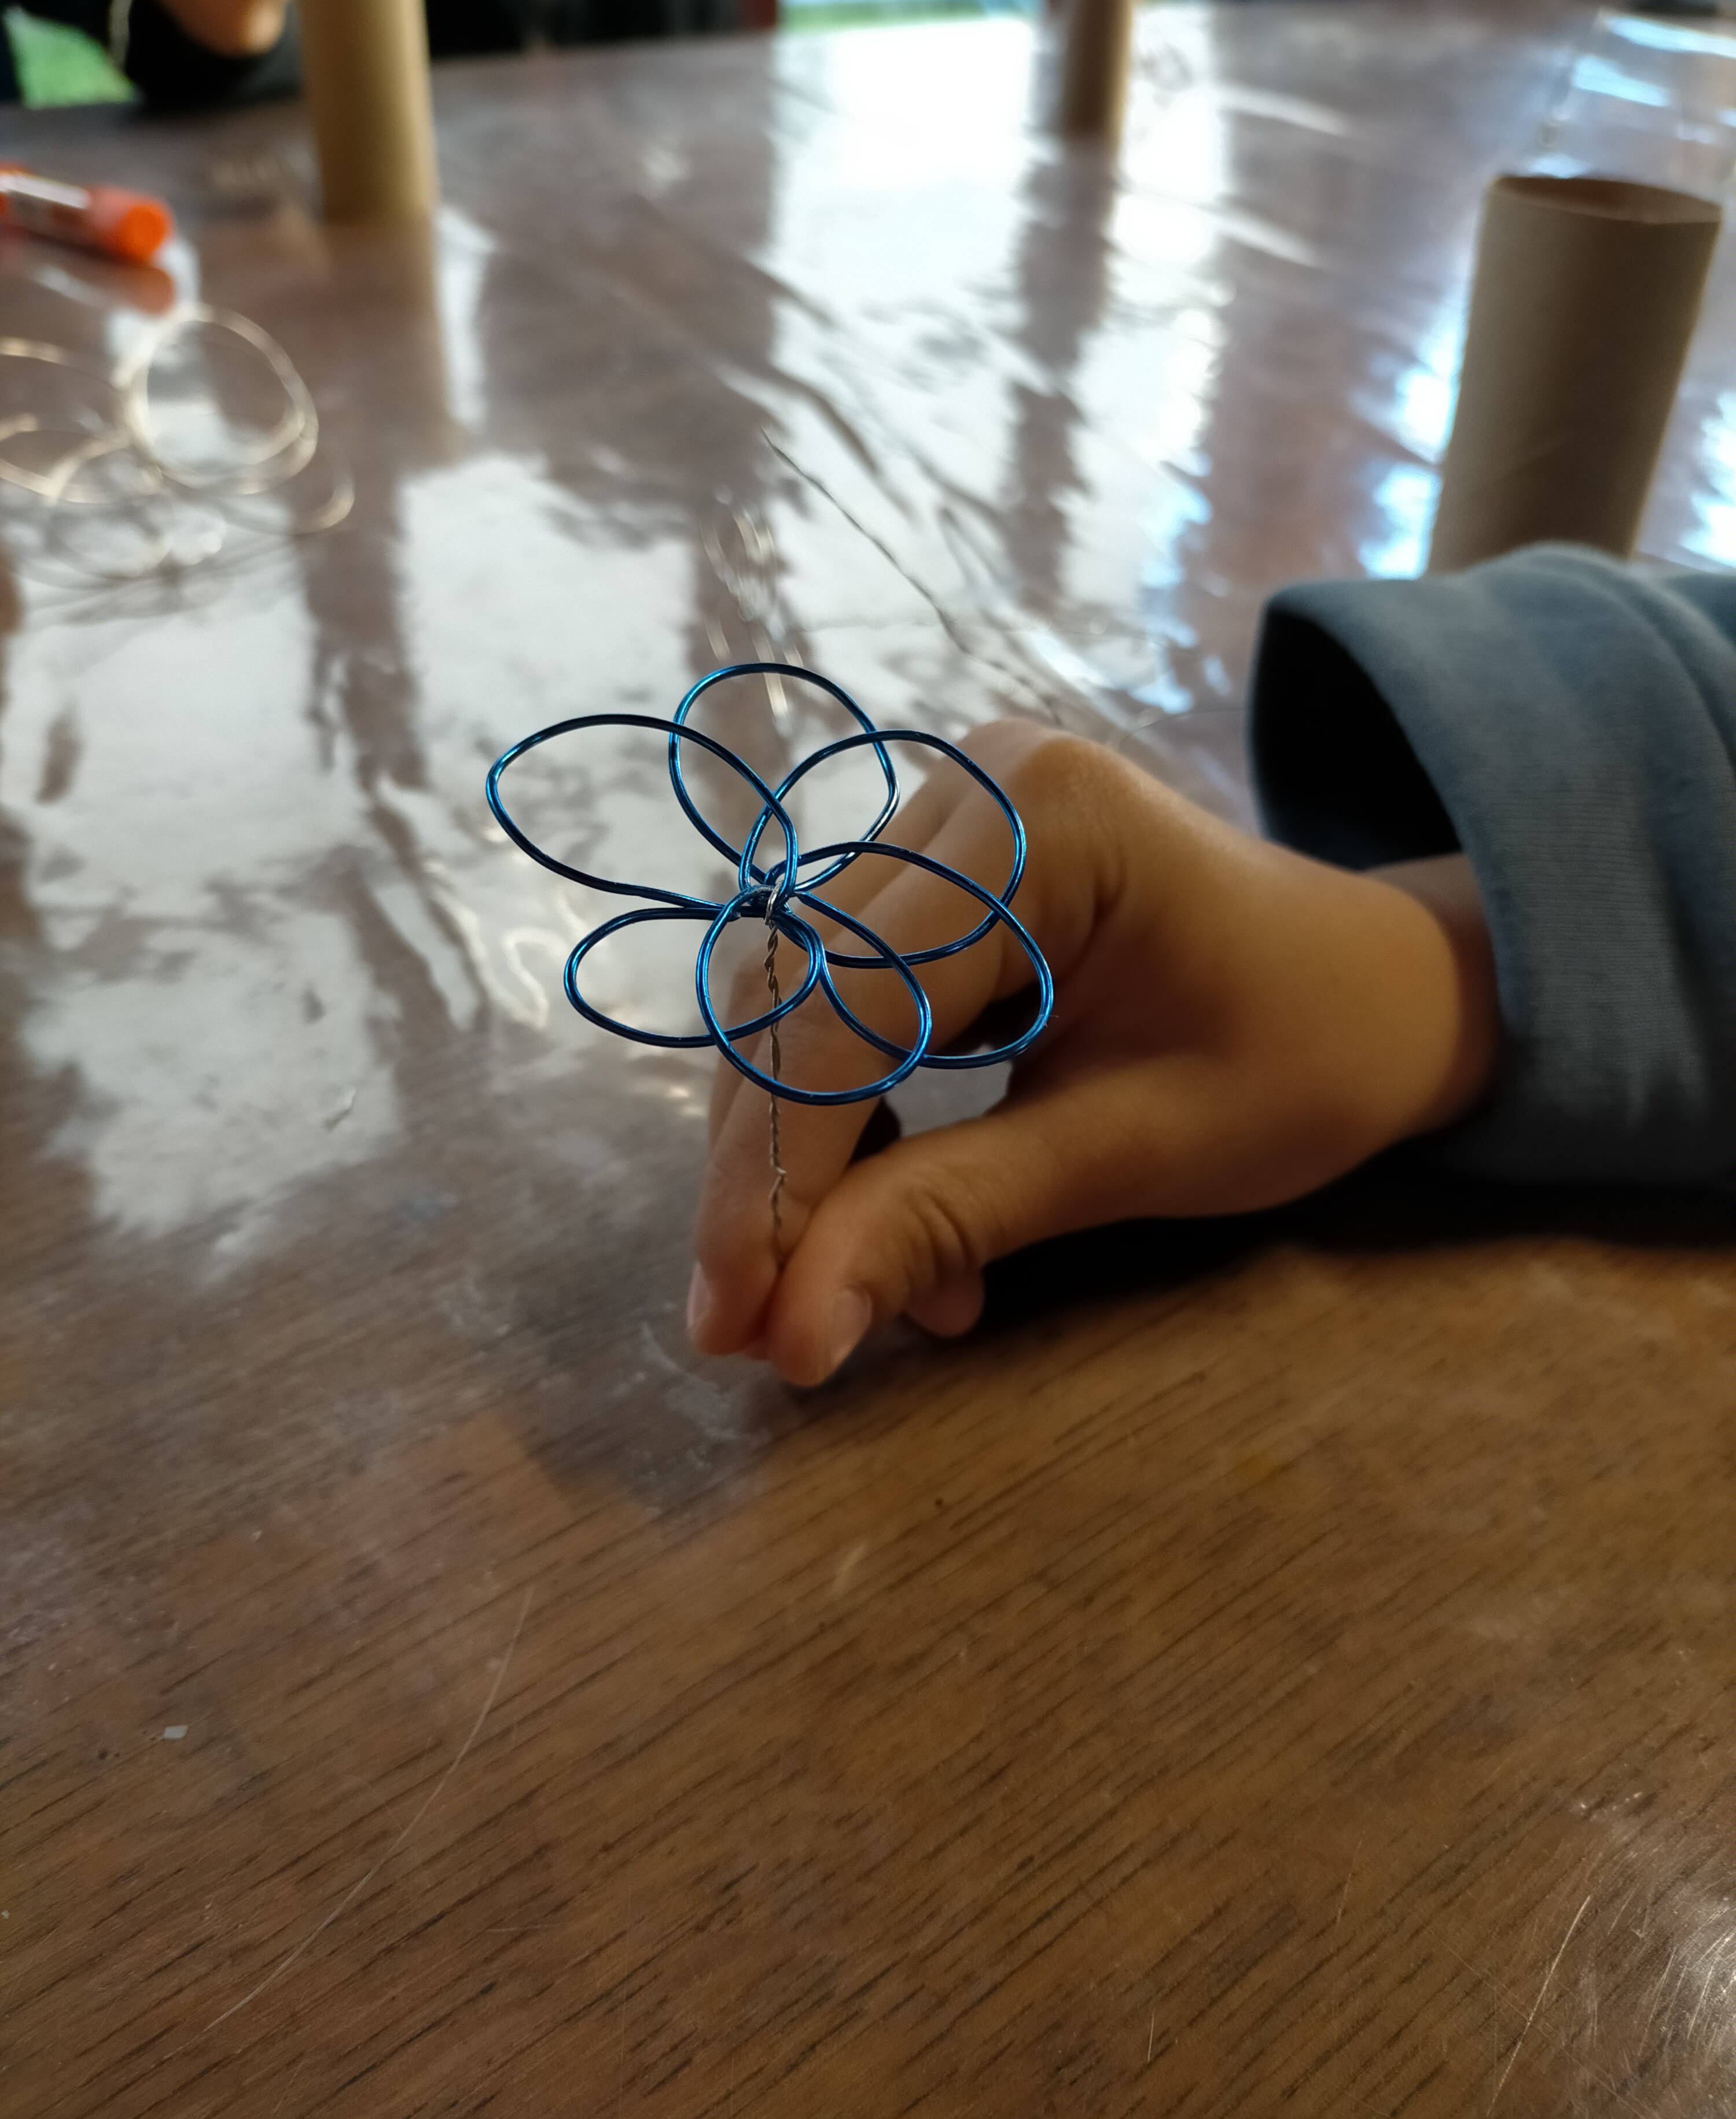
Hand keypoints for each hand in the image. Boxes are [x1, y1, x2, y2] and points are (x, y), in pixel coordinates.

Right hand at [688, 723, 1498, 1385]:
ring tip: (843, 1290)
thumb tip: (789, 1331)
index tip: (735, 1319)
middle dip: (769, 1175)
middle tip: (751, 1329)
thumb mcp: (1133, 1152)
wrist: (1384, 994)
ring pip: (800, 1006)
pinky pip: (843, 1002)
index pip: (849, 1009)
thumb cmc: (1302, 1061)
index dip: (776, 1172)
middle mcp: (970, 787)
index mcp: (1040, 823)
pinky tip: (894, 1210)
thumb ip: (951, 1217)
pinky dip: (850, 1118)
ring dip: (803, 1157)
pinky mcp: (937, 874)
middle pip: (799, 999)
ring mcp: (947, 821)